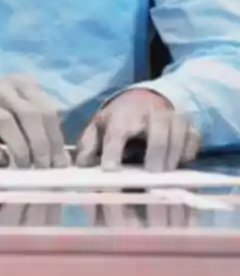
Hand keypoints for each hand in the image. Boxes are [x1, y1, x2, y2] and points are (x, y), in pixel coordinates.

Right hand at [0, 75, 68, 167]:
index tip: (60, 166)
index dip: (57, 139)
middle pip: (31, 114)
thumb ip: (39, 133)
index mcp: (22, 84)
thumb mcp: (17, 115)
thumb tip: (63, 163)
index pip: (48, 111)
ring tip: (25, 168)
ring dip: (21, 148)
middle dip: (41, 145)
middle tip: (44, 169)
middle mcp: (2, 87)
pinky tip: (2, 163)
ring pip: (7, 121)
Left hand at [74, 89, 201, 171]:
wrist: (148, 98)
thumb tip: (81, 165)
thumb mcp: (100, 127)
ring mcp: (174, 119)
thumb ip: (89, 146)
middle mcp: (150, 114)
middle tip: (150, 176)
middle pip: (157, 134)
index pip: (117, 133)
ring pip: (179, 138)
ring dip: (172, 159)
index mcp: (122, 116)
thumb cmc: (121, 118)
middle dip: (155, 155)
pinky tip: (178, 164)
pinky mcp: (191, 128)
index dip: (113, 152)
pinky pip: (193, 143)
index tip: (110, 169)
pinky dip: (187, 155)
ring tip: (164, 177)